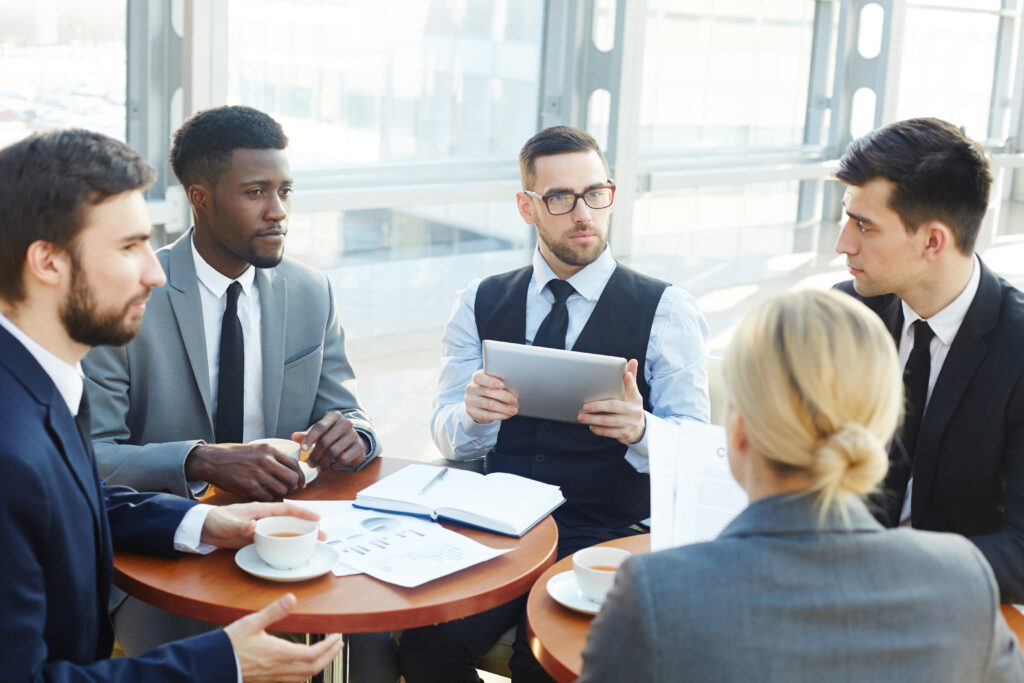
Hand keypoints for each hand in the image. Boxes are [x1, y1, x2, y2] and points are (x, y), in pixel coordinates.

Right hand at [185, 443, 303, 501]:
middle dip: (292, 486)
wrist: (211, 460)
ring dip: (281, 494)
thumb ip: (271, 457)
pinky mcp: (248, 486)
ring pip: (281, 489)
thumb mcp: (255, 449)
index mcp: (268, 450)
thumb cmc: (233, 455)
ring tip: (274, 493)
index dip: (301, 475)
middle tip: (288, 489)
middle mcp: (265, 461)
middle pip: (291, 478)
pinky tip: (264, 496)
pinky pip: (268, 497)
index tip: (301, 483)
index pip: (294, 464)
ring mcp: (257, 474)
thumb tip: (288, 468)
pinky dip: (268, 499)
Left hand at [200, 501, 323, 548]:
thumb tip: (254, 527)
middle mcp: (265, 518)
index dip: (303, 512)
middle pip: (292, 521)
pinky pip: (277, 540)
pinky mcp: (257, 538)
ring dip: (301, 536)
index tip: (318, 518)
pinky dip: (288, 544)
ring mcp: (263, 528)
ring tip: (316, 544)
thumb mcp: (227, 523)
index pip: (287, 509)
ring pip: (287, 531)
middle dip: (309, 527)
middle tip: (324, 535)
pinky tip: (295, 550)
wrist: (203, 527)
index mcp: (262, 509)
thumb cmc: (215, 520)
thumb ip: (240, 525)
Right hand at [225, 593, 342, 682]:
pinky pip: (292, 681)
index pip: (313, 654)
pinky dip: (304, 674)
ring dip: (319, 665)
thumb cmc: (229, 645)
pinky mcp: (266, 681)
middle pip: (313, 667)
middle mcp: (279, 668)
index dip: (329, 646)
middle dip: (329, 656)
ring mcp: (273, 677)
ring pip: (304, 676)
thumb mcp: (252, 622)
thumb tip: (291, 598)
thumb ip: (274, 611)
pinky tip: (302, 667)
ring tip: (326, 655)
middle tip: (338, 645)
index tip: (337, 637)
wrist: (212, 666)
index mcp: (279, 653)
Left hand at [292, 411, 365, 470]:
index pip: (320, 427)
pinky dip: (334, 466)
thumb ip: (306, 435)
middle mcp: (346, 423)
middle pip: (325, 441)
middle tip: (310, 464)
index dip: (310, 439)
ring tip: (318, 467)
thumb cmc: (332, 435)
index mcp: (334, 416)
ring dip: (323, 462)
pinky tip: (330, 467)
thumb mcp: (319, 433)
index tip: (302, 450)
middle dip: (315, 455)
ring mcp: (354, 435)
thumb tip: (294, 437)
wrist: (354, 440)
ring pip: (334, 451)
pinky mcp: (359, 448)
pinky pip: (344, 459)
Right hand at [465, 369, 517, 423]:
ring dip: (504, 408)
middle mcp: (471, 388)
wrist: (478, 403)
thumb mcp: (493, 382)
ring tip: (514, 410)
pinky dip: (500, 415)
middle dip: (504, 396)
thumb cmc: (491, 388)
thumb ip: (500, 382)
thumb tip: (515, 387)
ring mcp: (470, 401)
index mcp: (476, 377)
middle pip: (488, 392)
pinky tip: (508, 415)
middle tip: (515, 400)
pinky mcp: (472, 412)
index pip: (480, 377)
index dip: (491, 381)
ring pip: (490, 405)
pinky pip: (488, 415)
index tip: (502, 385)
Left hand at [578, 358, 646, 444]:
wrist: (640, 429)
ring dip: (593, 419)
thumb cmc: (631, 407)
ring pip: (608, 421)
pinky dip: (598, 429)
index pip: (633, 389)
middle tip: (584, 406)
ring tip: (581, 417)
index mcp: (635, 399)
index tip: (625, 375)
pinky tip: (591, 425)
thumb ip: (630, 380)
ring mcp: (630, 423)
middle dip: (597, 406)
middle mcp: (634, 411)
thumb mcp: (633, 394)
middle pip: (614, 407)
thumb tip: (633, 360)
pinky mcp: (625, 434)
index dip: (630, 382)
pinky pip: (609, 432)